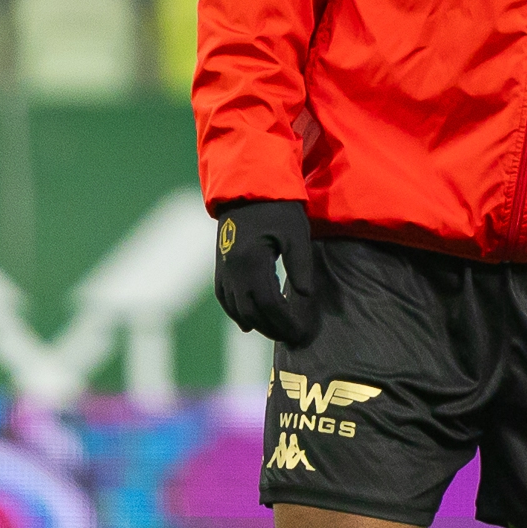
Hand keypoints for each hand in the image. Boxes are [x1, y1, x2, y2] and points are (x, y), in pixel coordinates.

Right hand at [213, 200, 319, 345]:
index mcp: (251, 262)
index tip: (302, 333)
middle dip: (273, 328)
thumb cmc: (278, 208)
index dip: (285, 322)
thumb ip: (300, 265)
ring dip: (256, 324)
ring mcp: (223, 269)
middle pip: (251, 311)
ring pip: (236, 309)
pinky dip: (236, 313)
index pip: (268, 304)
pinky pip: (225, 299)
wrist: (248, 189)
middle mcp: (233, 270)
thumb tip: (305, 296)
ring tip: (278, 332)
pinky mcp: (220, 266)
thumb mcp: (296, 233)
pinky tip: (249, 324)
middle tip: (294, 338)